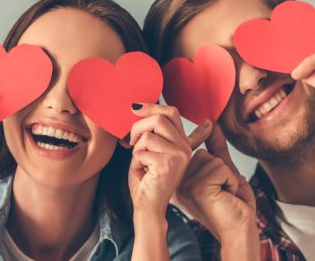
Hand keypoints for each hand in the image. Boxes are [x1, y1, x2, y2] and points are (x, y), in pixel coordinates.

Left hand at [127, 103, 193, 217]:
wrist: (149, 207)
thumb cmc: (146, 180)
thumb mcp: (150, 151)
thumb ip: (152, 132)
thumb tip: (137, 107)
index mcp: (182, 142)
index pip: (171, 112)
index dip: (151, 106)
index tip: (134, 108)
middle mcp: (184, 148)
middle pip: (159, 119)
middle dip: (137, 127)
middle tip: (130, 142)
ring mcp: (178, 156)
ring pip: (147, 136)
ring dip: (136, 150)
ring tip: (140, 163)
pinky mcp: (167, 165)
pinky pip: (141, 153)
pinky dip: (135, 163)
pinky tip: (142, 174)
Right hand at [173, 121, 256, 240]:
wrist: (240, 230)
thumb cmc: (233, 205)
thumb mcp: (224, 172)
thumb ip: (216, 148)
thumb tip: (213, 123)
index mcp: (179, 180)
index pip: (193, 152)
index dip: (209, 160)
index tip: (217, 184)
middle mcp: (177, 183)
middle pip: (203, 153)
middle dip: (221, 170)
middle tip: (223, 192)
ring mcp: (185, 185)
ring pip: (212, 159)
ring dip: (227, 176)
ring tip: (224, 194)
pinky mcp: (197, 187)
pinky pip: (220, 167)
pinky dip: (231, 180)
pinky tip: (226, 197)